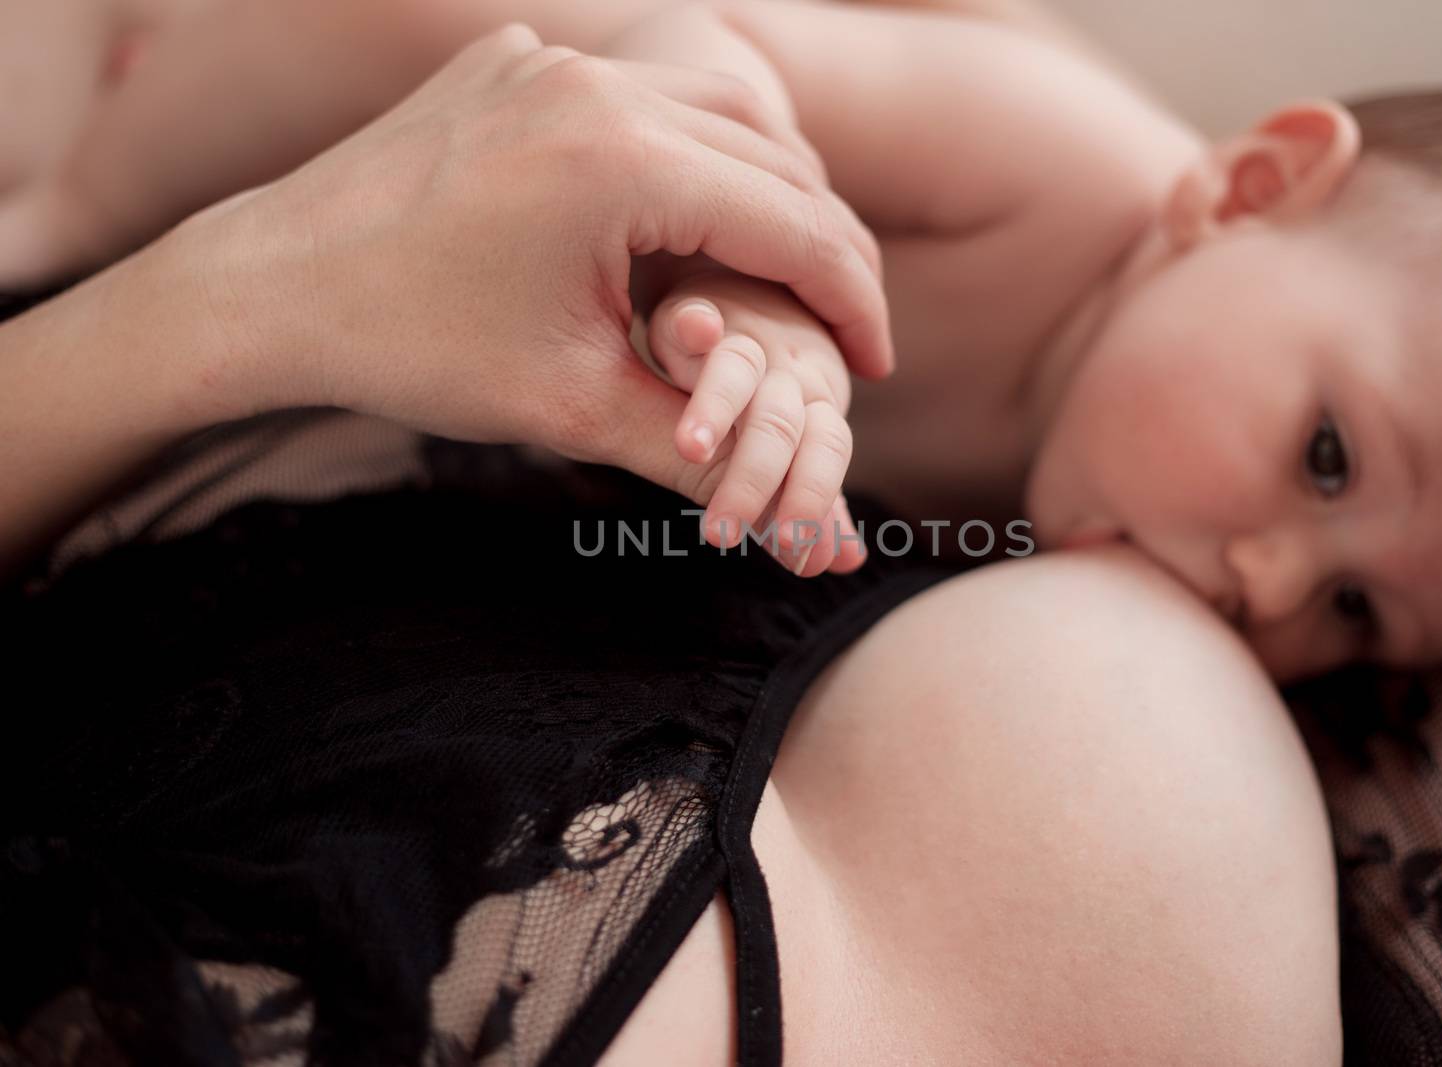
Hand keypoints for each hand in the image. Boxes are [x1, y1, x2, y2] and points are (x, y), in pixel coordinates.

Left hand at [180, 26, 890, 502]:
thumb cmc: (414, 351)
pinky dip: (681, 150)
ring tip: (781, 274)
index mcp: (621, 163)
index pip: (796, 226)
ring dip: (763, 189)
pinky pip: (636, 92)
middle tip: (845, 328)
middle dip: (821, 250)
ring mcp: (550, 60)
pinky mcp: (513, 62)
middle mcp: (595, 85)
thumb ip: (701, 449)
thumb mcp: (573, 408)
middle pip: (774, 159)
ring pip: (716, 109)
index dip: (853, 303)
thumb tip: (800, 529)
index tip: (875, 364)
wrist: (271, 288)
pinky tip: (683, 214)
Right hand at [646, 271, 865, 575]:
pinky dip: (693, 323)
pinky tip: (694, 330)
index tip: (799, 562)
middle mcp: (784, 369)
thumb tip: (842, 563)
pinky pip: (689, 314)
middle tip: (720, 535)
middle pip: (781, 425)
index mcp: (814, 402)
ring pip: (738, 372)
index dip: (816, 502)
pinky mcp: (686, 307)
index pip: (825, 452)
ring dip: (717, 411)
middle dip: (757, 483)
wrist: (745, 282)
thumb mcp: (790, 438)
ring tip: (690, 449)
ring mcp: (737, 335)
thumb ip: (807, 497)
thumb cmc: (768, 375)